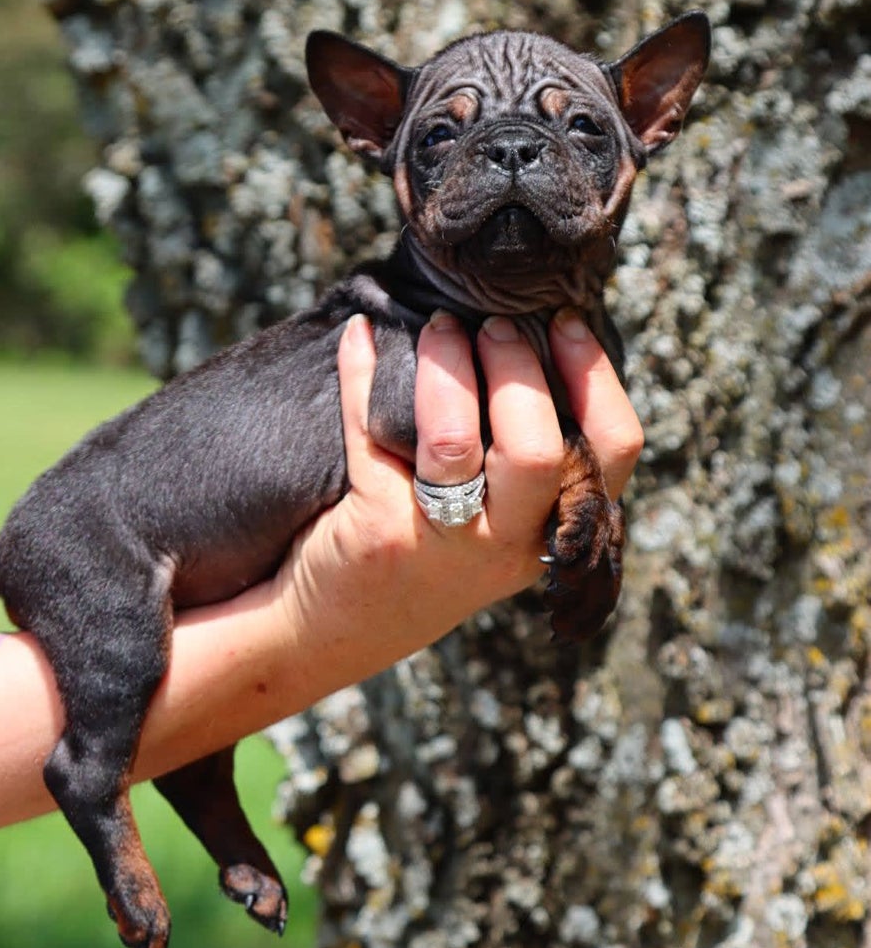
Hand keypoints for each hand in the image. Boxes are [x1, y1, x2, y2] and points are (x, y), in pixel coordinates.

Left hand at [274, 308, 641, 676]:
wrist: (335, 624)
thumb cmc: (424, 549)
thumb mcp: (496, 519)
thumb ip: (518, 453)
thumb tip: (516, 329)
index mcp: (552, 528)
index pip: (613, 452)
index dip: (596, 377)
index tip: (565, 322)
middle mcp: (508, 543)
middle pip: (538, 449)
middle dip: (516, 369)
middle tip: (489, 323)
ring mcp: (442, 541)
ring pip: (454, 443)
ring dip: (446, 368)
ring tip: (436, 326)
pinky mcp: (378, 531)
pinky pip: (370, 434)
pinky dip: (361, 373)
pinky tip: (358, 336)